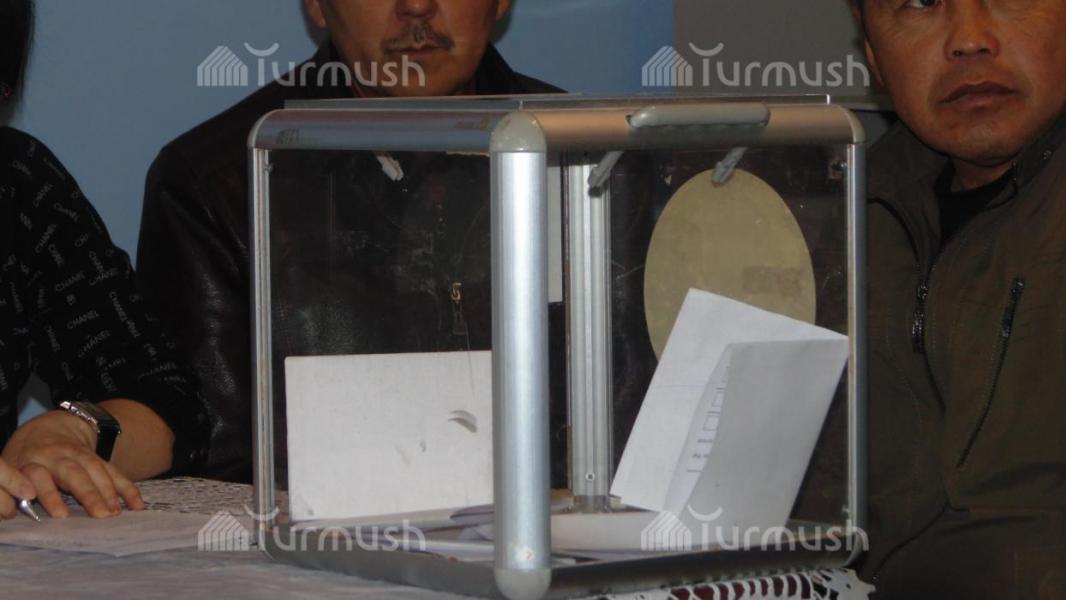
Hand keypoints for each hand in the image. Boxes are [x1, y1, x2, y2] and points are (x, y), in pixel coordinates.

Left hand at [0, 410, 143, 518]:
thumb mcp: (9, 468)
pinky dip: (127, 488)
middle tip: (102, 515)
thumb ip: (10, 489)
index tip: (61, 516)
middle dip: (90, 494)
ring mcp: (81, 456)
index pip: (40, 477)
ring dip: (109, 492)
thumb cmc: (24, 458)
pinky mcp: (98, 460)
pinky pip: (115, 472)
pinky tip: (136, 505)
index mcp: (31, 461)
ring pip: (97, 471)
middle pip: (75, 474)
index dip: (50, 495)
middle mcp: (58, 456)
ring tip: (117, 513)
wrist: (49, 429)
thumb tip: (8, 514)